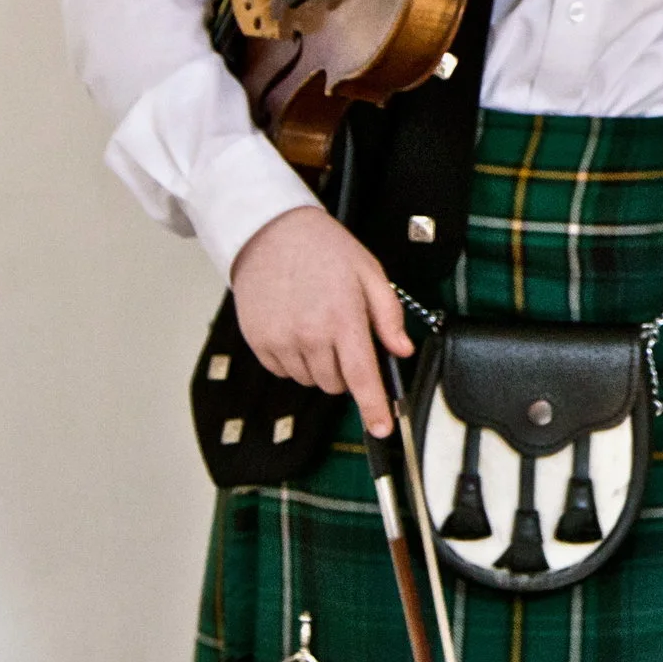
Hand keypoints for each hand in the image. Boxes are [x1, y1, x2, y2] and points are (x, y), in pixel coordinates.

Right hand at [230, 207, 413, 437]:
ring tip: (318, 324)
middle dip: (347, 370)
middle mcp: (310, 336)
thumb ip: (389, 316)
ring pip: (311, 380)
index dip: (374, 407)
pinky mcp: (260, 343)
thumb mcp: (370, 274)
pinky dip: (295, 360)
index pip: (363, 377)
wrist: (271, 234)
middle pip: (337, 384)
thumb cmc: (325, 250)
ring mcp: (281, 342)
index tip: (382, 427)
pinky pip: (285, 371)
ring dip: (321, 365)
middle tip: (344, 335)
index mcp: (343, 319)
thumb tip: (402, 350)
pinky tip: (297, 327)